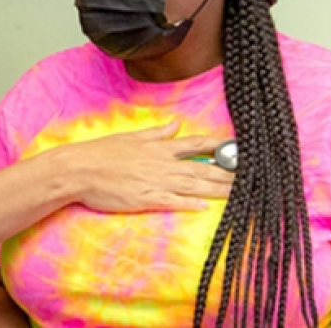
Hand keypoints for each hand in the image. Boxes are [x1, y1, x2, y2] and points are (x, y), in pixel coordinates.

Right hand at [53, 121, 233, 212]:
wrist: (78, 169)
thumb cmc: (101, 153)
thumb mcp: (131, 137)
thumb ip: (157, 133)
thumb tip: (175, 125)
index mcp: (159, 147)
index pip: (197, 144)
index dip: (220, 147)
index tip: (241, 149)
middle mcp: (162, 163)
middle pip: (202, 167)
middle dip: (229, 173)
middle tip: (253, 176)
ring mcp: (154, 181)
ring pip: (193, 185)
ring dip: (217, 189)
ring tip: (240, 192)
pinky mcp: (144, 198)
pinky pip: (172, 201)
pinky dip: (189, 203)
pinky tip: (205, 206)